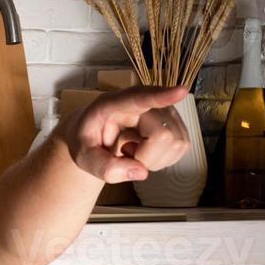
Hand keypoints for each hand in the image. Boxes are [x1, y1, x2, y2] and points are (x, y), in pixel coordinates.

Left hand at [62, 84, 190, 183]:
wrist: (94, 136)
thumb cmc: (87, 140)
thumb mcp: (83, 157)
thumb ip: (104, 167)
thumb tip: (140, 172)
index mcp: (113, 103)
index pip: (139, 98)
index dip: (161, 96)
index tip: (180, 91)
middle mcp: (143, 102)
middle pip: (162, 136)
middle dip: (145, 156)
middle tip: (124, 152)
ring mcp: (163, 110)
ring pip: (176, 144)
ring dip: (153, 158)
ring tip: (132, 149)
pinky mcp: (175, 122)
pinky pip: (181, 148)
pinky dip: (163, 158)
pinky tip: (145, 151)